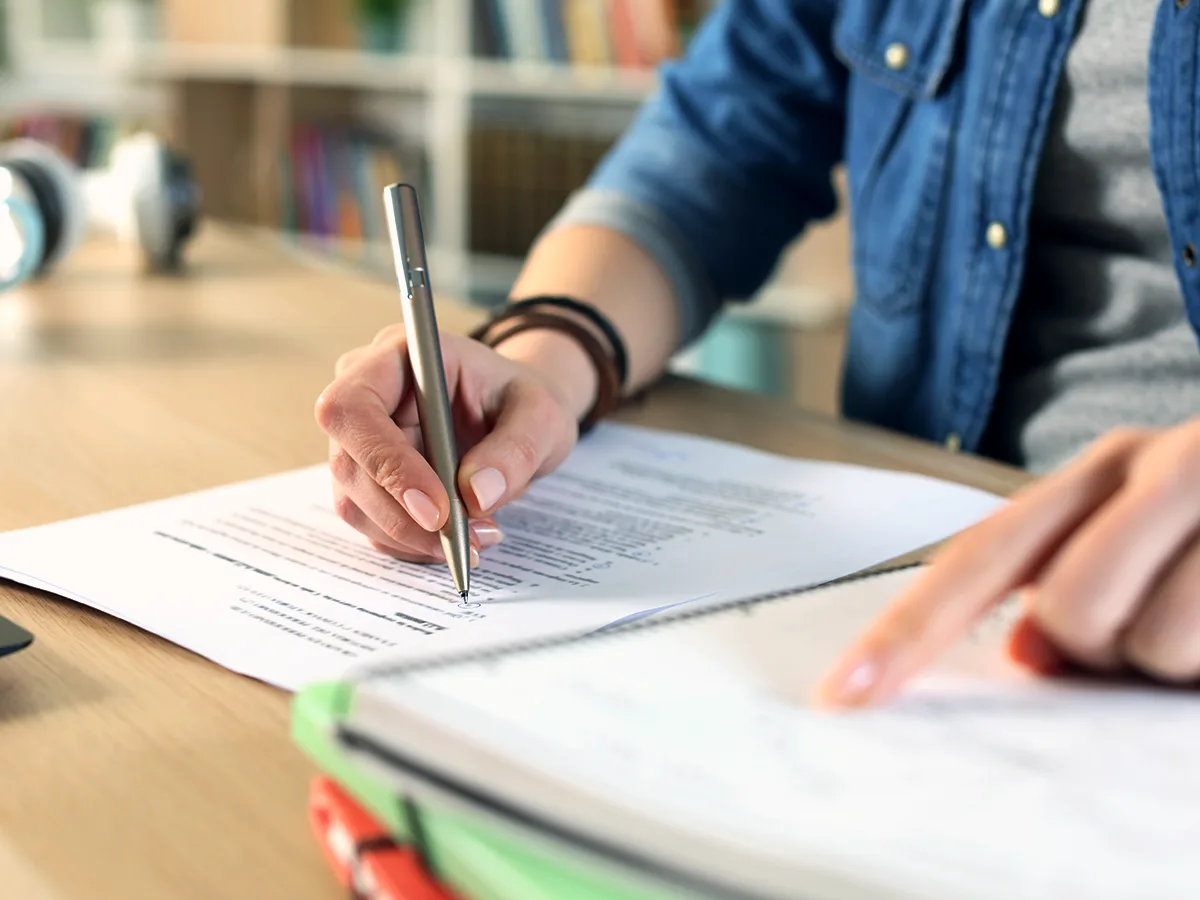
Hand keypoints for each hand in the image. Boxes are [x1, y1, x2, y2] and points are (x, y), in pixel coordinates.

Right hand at [314, 324, 579, 563]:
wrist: (518, 415)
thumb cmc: (522, 401)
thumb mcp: (542, 416)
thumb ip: (515, 449)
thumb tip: (476, 495)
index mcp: (398, 355)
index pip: (354, 407)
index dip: (385, 462)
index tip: (436, 510)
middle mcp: (366, 393)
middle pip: (349, 464)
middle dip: (405, 515)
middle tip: (466, 539)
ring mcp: (359, 439)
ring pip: (355, 502)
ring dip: (412, 536)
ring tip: (475, 539)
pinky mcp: (366, 478)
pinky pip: (373, 523)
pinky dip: (413, 543)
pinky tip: (458, 538)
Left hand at [814, 423, 1199, 706]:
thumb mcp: (1151, 531)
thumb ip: (1073, 584)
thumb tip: (1026, 655)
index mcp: (1101, 469)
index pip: (979, 561)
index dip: (906, 634)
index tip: (845, 698)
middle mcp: (1160, 465)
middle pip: (1073, 612)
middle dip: (1111, 649)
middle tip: (1161, 627)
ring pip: (1158, 643)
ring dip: (1186, 660)